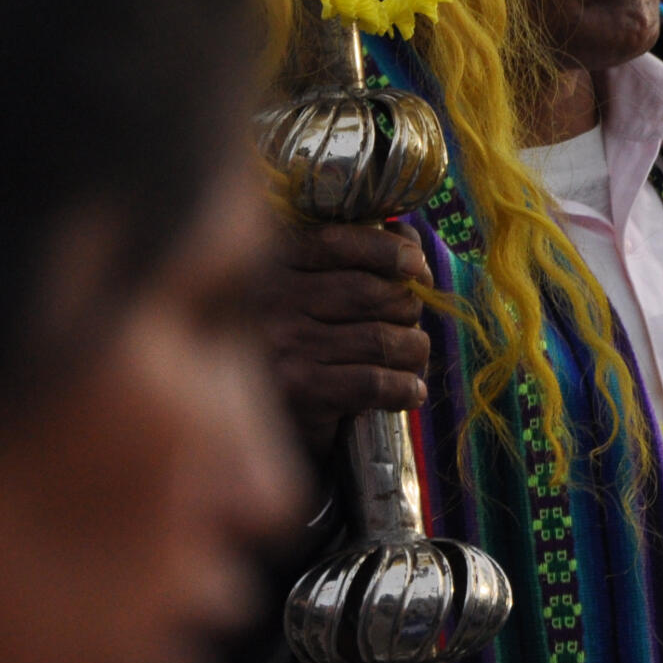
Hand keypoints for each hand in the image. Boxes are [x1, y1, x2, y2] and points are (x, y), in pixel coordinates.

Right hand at [256, 221, 432, 456]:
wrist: (247, 423)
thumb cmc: (287, 344)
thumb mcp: (300, 290)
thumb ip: (347, 258)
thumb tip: (409, 239)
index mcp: (268, 263)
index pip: (336, 242)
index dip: (387, 249)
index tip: (416, 264)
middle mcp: (272, 299)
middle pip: (369, 292)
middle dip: (407, 306)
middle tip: (412, 320)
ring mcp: (286, 346)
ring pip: (380, 338)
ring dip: (413, 349)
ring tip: (414, 355)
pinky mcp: (301, 391)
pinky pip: (374, 382)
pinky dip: (404, 387)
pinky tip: (410, 392)